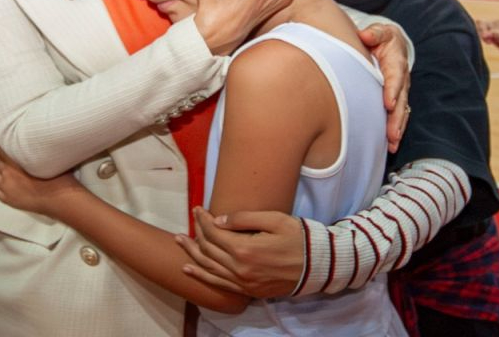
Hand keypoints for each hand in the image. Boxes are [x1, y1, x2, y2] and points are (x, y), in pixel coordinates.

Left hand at [0, 147, 83, 216]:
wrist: (60, 200)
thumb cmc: (57, 178)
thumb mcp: (47, 160)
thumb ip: (35, 152)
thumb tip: (34, 143)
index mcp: (16, 165)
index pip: (0, 151)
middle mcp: (8, 177)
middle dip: (0, 157)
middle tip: (4, 152)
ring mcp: (7, 190)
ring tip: (0, 165)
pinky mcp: (9, 200)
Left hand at [175, 206, 304, 297]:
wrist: (318, 266)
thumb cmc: (299, 238)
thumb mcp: (275, 220)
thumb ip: (245, 219)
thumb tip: (219, 220)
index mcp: (245, 249)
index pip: (214, 233)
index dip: (203, 219)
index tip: (198, 208)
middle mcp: (239, 269)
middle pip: (208, 249)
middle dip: (196, 232)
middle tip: (191, 218)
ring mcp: (242, 282)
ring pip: (208, 267)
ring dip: (192, 253)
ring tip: (179, 241)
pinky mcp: (247, 290)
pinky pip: (218, 284)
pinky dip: (201, 276)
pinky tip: (189, 269)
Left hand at [358, 23, 411, 151]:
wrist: (390, 44)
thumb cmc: (380, 38)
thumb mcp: (379, 32)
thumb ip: (374, 33)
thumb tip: (365, 35)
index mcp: (396, 63)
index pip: (396, 77)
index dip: (393, 90)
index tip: (388, 103)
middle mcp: (401, 80)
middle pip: (400, 101)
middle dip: (396, 118)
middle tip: (392, 133)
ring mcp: (400, 92)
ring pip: (401, 112)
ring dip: (397, 128)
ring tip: (392, 143)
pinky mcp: (396, 100)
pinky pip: (397, 116)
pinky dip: (395, 131)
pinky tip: (391, 146)